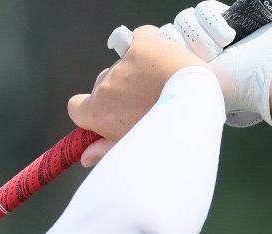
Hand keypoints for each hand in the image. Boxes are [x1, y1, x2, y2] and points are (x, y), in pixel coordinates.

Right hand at [67, 27, 209, 166]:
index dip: (89, 108)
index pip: (76, 107)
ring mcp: (123, 65)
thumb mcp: (132, 147)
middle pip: (103, 84)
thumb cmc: (165, 135)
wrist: (195, 107)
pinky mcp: (143, 46)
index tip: (108, 112)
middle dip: (119, 90)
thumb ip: (105, 150)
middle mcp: (106, 88)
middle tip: (146, 100)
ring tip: (162, 82)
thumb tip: (86, 158)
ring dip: (137, 70)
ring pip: (124, 63)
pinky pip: (141, 37)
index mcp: (98, 113)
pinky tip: (163, 57)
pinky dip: (149, 44)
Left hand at [168, 1, 271, 126]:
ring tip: (222, 50)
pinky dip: (214, 21)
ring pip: (186, 18)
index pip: (159, 47)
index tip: (184, 65)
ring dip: (203, 35)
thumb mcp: (202, 89)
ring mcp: (209, 29)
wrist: (270, 74)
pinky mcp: (225, 14)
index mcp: (184, 65)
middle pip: (170, 31)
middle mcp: (194, 46)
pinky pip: (204, 9)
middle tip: (208, 59)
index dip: (167, 51)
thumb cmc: (238, 90)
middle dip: (187, 45)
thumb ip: (179, 82)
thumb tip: (153, 79)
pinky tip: (228, 37)